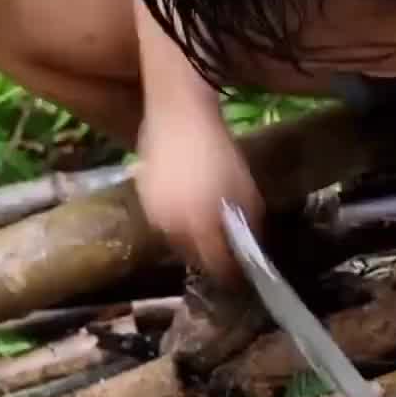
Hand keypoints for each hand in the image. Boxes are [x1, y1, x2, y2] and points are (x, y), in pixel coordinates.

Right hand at [135, 109, 262, 284]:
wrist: (179, 119)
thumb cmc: (219, 153)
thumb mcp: (246, 191)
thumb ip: (250, 225)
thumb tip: (252, 251)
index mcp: (202, 225)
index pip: (218, 266)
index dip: (232, 275)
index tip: (243, 277)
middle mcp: (174, 227)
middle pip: (195, 258)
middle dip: (212, 258)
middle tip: (226, 251)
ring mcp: (155, 216)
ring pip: (177, 244)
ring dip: (193, 242)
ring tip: (207, 229)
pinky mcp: (143, 204)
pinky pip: (163, 225)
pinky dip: (177, 225)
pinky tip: (188, 210)